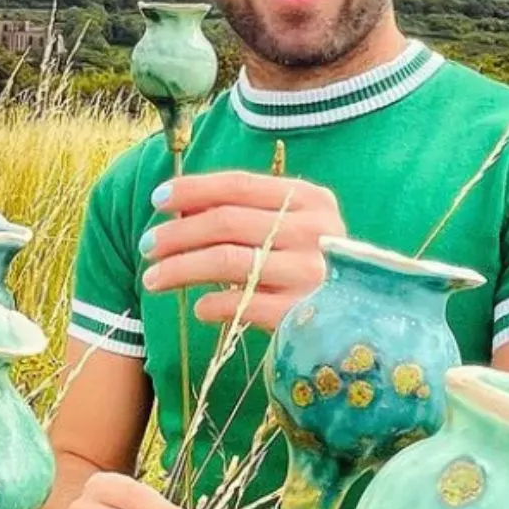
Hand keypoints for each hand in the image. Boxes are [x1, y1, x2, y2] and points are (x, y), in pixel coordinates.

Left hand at [140, 170, 345, 330]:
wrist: (362, 323)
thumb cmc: (310, 267)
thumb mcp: (287, 229)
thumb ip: (242, 213)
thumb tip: (177, 209)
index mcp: (311, 200)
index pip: (240, 185)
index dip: (193, 189)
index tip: (157, 199)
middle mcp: (315, 232)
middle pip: (226, 222)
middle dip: (177, 234)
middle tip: (146, 246)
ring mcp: (312, 273)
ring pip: (226, 260)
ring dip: (180, 268)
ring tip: (152, 279)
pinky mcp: (303, 314)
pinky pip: (242, 304)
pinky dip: (212, 304)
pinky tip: (198, 307)